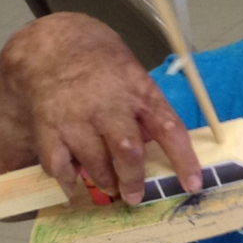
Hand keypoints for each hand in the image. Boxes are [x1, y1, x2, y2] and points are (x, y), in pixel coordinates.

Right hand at [1, 12, 202, 202]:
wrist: (54, 46)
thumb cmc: (103, 65)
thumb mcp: (135, 78)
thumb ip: (147, 111)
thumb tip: (160, 148)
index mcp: (140, 94)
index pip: (169, 128)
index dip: (184, 160)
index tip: (194, 185)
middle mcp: (109, 107)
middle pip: (128, 151)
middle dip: (133, 180)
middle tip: (134, 196)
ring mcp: (76, 118)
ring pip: (95, 163)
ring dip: (105, 182)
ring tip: (109, 186)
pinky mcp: (49, 128)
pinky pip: (59, 165)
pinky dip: (68, 180)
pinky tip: (74, 182)